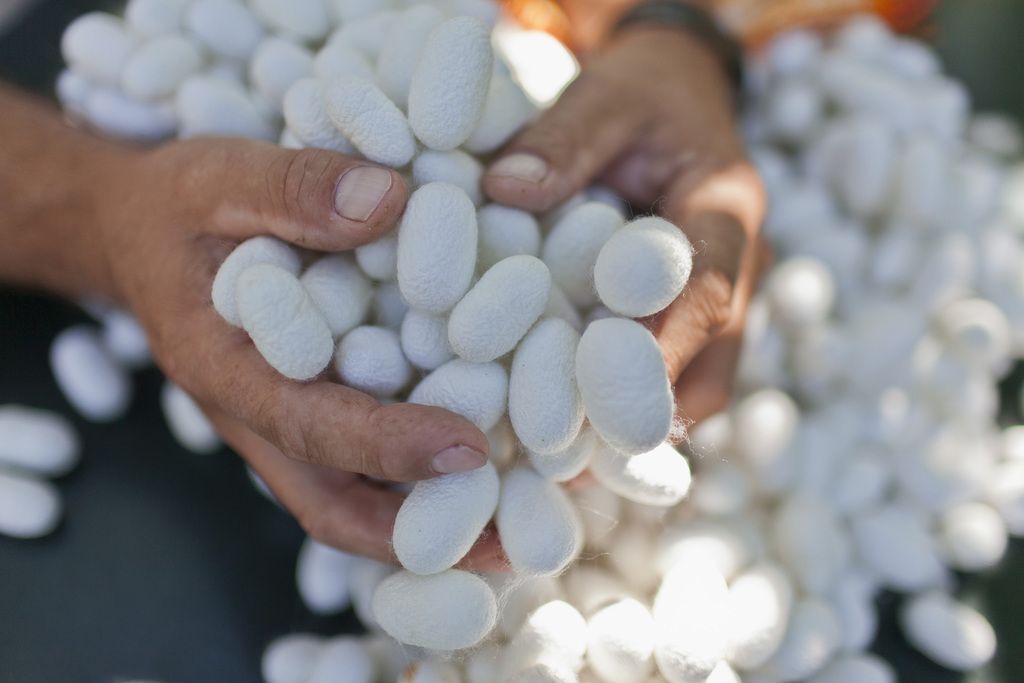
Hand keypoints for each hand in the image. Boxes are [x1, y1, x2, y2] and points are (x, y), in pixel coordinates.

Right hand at [92, 138, 502, 567]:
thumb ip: (293, 188)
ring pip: (351, 500)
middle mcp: (255, 415)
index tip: (469, 448)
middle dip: (416, 532)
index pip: (308, 425)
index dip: (387, 445)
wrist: (137, 234)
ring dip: (425, 522)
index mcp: (223, 368)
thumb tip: (389, 200)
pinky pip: (361, 463)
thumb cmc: (175, 206)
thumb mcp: (217, 177)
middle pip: (332, 506)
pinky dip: (418, 477)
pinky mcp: (310, 407)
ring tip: (515, 526)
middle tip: (510, 538)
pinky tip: (491, 461)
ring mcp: (283, 421)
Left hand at [484, 26, 766, 426]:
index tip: (609, 401)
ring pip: (698, 386)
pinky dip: (627, 413)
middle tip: (577, 463)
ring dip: (640, 432)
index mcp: (727, 208)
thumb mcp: (609, 94)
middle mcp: (737, 268)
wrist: (680, 95)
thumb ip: (564, 137)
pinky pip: (673, 378)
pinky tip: (570, 443)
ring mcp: (719, 301)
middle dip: (649, 418)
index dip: (664, 349)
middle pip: (713, 363)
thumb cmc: (644, 92)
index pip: (707, 288)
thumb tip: (503, 191)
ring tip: (566, 473)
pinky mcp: (690, 320)